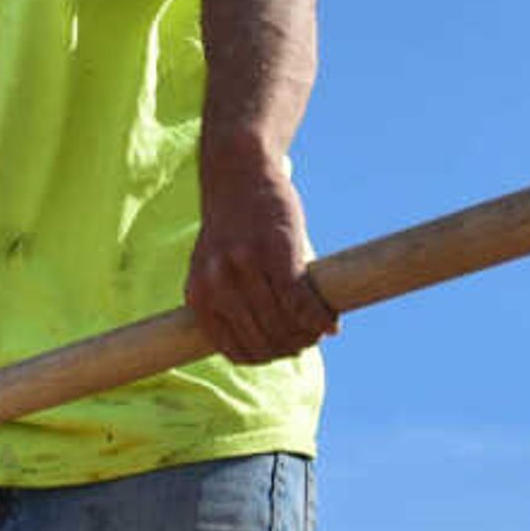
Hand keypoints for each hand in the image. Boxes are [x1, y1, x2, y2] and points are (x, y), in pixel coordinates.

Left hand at [188, 156, 339, 365]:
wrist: (238, 173)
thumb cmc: (232, 225)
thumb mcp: (214, 267)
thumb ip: (227, 303)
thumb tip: (265, 347)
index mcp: (199, 296)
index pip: (236, 350)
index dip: (265, 357)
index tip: (284, 350)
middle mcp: (217, 285)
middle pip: (263, 341)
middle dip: (290, 348)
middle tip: (308, 340)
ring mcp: (246, 268)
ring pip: (283, 326)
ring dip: (307, 337)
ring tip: (320, 330)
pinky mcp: (276, 252)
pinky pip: (299, 301)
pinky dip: (317, 318)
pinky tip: (330, 323)